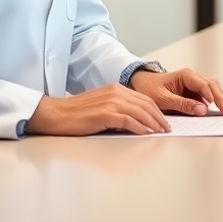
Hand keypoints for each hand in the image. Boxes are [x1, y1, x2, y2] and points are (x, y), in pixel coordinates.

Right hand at [25, 84, 169, 135]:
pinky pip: (128, 120)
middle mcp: (115, 92)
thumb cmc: (75, 112)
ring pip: (140, 111)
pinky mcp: (105, 114)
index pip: (143, 98)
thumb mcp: (101, 104)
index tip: (162, 119)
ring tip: (160, 132)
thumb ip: (117, 107)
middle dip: (159, 117)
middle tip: (166, 127)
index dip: (156, 109)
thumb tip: (134, 120)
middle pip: (146, 104)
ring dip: (153, 123)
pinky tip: (145, 133)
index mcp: (115, 88)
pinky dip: (140, 127)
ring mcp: (110, 102)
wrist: (56, 114)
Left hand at [129, 67, 222, 115]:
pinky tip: (220, 110)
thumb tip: (203, 109)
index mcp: (186, 75)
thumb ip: (182, 105)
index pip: (206, 85)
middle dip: (222, 99)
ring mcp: (194, 82)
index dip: (215, 97)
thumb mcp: (163, 99)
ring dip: (221, 99)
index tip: (222, 109)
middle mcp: (193, 76)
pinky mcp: (194, 90)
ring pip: (213, 88)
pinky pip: (208, 94)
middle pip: (213, 85)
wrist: (140, 83)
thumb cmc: (149, 88)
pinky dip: (216, 101)